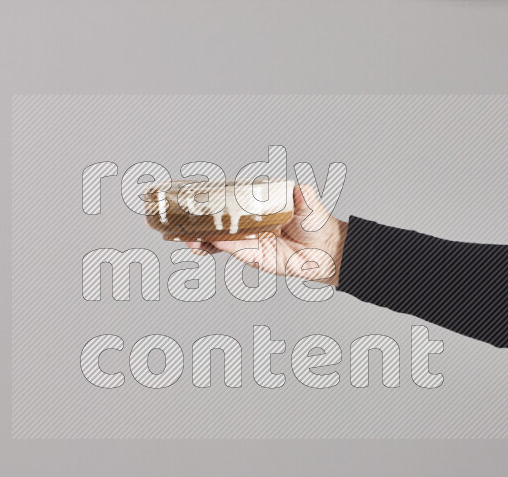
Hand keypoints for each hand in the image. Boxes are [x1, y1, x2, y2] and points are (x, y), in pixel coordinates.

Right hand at [186, 185, 348, 286]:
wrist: (326, 249)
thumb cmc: (315, 222)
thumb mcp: (306, 200)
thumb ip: (300, 193)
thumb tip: (298, 187)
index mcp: (254, 209)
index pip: (227, 204)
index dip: (208, 204)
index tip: (189, 202)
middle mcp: (247, 226)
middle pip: (216, 225)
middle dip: (196, 226)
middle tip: (180, 225)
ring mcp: (249, 243)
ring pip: (219, 241)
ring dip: (202, 240)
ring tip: (189, 239)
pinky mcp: (254, 258)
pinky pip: (235, 252)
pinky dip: (222, 248)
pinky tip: (210, 243)